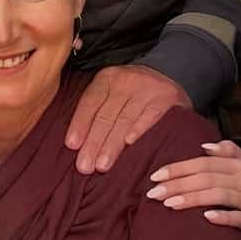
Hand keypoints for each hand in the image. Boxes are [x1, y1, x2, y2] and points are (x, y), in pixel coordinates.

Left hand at [65, 64, 192, 173]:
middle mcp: (125, 81)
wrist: (168, 73)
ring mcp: (146, 89)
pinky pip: (150, 116)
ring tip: (102, 166)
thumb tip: (74, 144)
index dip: (80, 124)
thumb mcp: (111, 91)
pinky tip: (129, 143)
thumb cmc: (131, 91)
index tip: (72, 145)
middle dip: (93, 143)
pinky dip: (138, 130)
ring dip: (112, 145)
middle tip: (85, 166)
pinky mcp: (166, 98)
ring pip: (124, 120)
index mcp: (107, 78)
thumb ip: (95, 110)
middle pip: (105, 115)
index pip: (90, 103)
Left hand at [146, 139, 240, 239]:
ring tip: (170, 204)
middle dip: (177, 184)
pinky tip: (206, 218)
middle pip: (206, 177)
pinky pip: (237, 217)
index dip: (178, 168)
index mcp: (237, 165)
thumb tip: (204, 146)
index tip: (155, 176)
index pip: (202, 163)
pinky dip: (222, 216)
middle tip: (153, 193)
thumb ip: (227, 151)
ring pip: (218, 195)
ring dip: (192, 199)